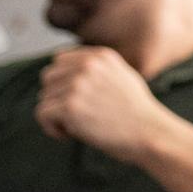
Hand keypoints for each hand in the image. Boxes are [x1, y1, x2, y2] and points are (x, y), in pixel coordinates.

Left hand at [36, 46, 177, 166]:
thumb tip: (66, 73)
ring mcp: (78, 85)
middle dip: (57, 98)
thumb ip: (97, 70)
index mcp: (101, 56)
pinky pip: (42, 114)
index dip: (63, 83)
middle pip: (48, 78)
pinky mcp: (70, 106)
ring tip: (78, 127)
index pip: (60, 60)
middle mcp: (88, 65)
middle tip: (75, 116)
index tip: (77, 101)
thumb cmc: (137, 113)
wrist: (150, 133)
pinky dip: (51, 128)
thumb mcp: (122, 77)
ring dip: (56, 116)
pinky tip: (70, 135)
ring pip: (44, 98)